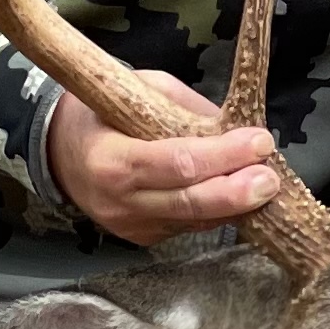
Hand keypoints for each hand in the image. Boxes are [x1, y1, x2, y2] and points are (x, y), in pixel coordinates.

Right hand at [47, 74, 290, 247]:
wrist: (57, 153)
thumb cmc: (99, 114)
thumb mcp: (137, 91)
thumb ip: (185, 108)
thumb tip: (235, 124)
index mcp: (112, 160)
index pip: (176, 164)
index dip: (222, 156)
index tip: (259, 141)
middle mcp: (120, 201)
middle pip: (189, 203)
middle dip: (237, 192)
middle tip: (272, 179)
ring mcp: (131, 226)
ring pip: (195, 221)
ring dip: (236, 205)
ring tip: (268, 186)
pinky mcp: (143, 238)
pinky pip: (189, 227)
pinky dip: (218, 213)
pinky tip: (240, 197)